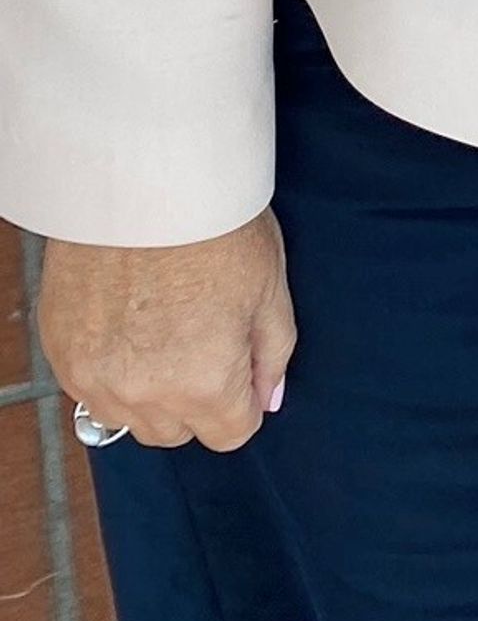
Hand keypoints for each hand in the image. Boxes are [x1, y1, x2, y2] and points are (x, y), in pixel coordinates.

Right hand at [39, 212, 294, 452]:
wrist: (144, 183)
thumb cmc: (216, 226)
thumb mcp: (270, 288)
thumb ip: (272, 355)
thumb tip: (267, 399)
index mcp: (205, 384)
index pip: (231, 436)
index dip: (243, 403)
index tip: (240, 368)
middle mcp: (145, 395)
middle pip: (177, 433)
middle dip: (197, 401)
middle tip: (202, 340)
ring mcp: (95, 378)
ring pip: (129, 420)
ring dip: (149, 393)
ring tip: (162, 331)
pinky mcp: (61, 355)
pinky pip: (90, 392)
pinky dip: (111, 372)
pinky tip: (127, 324)